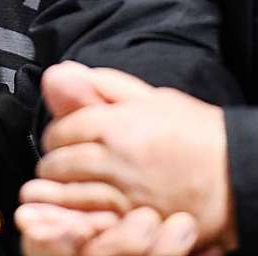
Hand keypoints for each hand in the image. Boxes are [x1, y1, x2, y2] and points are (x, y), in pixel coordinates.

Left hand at [33, 62, 235, 250]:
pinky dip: (82, 213)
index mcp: (115, 125)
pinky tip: (87, 207)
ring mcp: (125, 194)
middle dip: (55, 162)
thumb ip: (104, 85)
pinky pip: (92, 219)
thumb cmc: (200, 134)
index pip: (59, 130)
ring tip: (69, 185)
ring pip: (69, 194)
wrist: (240, 173)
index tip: (63, 138)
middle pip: (57, 163)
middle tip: (63, 162)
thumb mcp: (152, 97)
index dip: (57, 134)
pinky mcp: (136, 221)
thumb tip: (63, 73)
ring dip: (62, 190)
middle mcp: (115, 159)